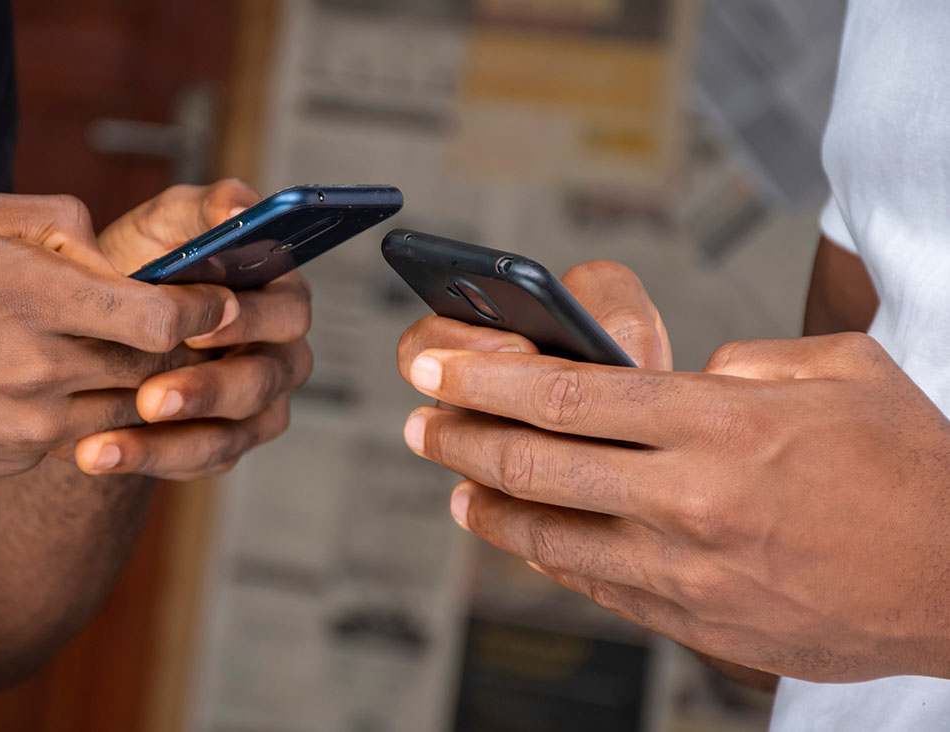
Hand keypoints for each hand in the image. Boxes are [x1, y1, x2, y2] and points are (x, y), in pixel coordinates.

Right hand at [0, 191, 238, 481]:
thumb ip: (52, 222)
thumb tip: (113, 250)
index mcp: (24, 295)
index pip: (155, 318)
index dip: (199, 308)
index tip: (217, 298)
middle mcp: (34, 366)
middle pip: (153, 363)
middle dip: (177, 341)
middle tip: (190, 320)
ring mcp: (28, 423)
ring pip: (129, 403)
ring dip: (143, 378)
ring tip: (127, 346)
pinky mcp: (19, 458)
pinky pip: (89, 431)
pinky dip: (99, 405)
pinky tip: (75, 379)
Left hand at [67, 179, 313, 479]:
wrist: (100, 326)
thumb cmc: (146, 266)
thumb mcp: (170, 223)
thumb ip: (207, 207)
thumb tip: (238, 209)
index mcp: (280, 297)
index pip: (287, 314)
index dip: (248, 323)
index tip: (196, 327)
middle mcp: (280, 355)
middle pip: (262, 381)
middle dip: (205, 390)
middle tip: (151, 397)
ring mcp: (256, 407)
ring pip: (229, 435)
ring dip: (166, 442)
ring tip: (102, 445)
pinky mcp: (224, 445)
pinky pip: (197, 462)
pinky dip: (146, 460)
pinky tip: (97, 455)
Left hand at [398, 262, 949, 681]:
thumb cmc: (914, 471)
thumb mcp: (839, 374)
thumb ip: (745, 362)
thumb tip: (683, 373)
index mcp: (723, 424)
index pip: (568, 395)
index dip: (485, 379)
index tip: (436, 367)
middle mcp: (692, 498)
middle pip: (538, 463)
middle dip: (461, 436)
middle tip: (418, 419)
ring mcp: (689, 569)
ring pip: (552, 535)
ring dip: (487, 505)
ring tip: (451, 480)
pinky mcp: (696, 621)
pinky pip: (596, 584)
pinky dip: (547, 555)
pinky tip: (520, 533)